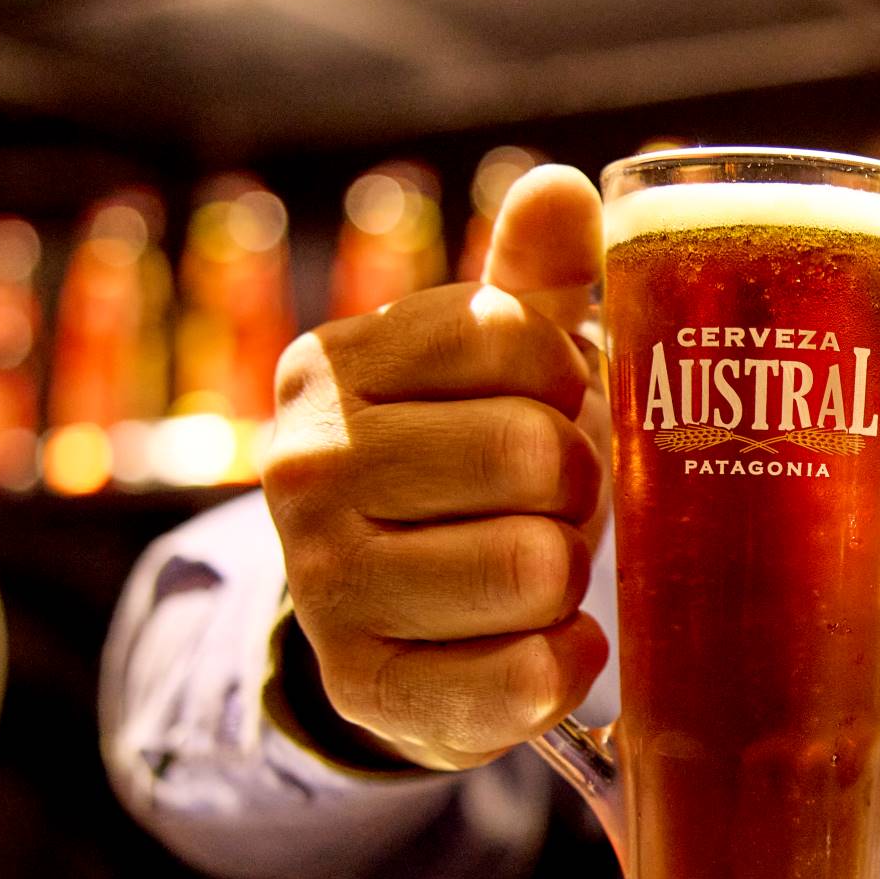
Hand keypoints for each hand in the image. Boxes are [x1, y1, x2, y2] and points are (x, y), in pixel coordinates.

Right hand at [263, 165, 612, 771]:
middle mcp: (304, 467)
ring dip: (568, 574)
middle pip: (530, 454)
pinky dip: (563, 662)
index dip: (567, 378)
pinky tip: (545, 643)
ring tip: (535, 566)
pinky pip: (523, 678)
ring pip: (534, 567)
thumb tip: (566, 186)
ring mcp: (325, 586)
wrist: (396, 617)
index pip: (513, 337)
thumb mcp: (493, 362)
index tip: (545, 404)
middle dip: (575, 482)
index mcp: (335, 367)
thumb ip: (532, 275)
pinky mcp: (368, 692)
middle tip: (549, 500)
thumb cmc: (471, 459)